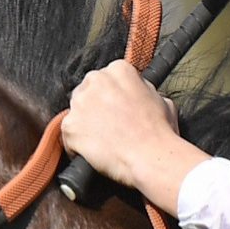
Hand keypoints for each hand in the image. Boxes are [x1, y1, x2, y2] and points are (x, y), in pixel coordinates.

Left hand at [62, 61, 204, 212]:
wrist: (151, 158)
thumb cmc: (159, 132)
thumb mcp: (162, 100)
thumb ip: (143, 91)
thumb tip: (137, 94)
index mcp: (119, 70)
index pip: (107, 78)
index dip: (112, 96)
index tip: (116, 109)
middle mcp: (96, 81)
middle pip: (87, 91)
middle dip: (95, 107)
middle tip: (109, 126)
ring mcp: (80, 103)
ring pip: (76, 112)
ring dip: (85, 125)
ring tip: (103, 141)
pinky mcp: (70, 126)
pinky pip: (68, 136)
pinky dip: (77, 146)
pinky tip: (94, 153)